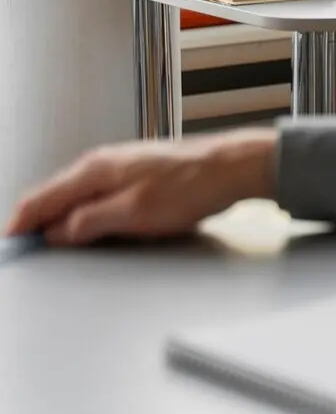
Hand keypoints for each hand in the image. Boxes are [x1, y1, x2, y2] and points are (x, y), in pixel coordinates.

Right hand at [5, 130, 276, 245]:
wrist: (235, 167)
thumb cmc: (191, 186)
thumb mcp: (133, 214)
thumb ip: (89, 222)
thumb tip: (55, 232)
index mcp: (94, 170)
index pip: (40, 198)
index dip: (19, 225)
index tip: (9, 245)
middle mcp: (103, 163)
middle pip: (56, 196)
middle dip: (38, 224)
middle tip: (27, 250)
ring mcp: (122, 167)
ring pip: (79, 196)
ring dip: (64, 219)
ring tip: (54, 244)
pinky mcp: (139, 174)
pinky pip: (101, 196)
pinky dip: (88, 213)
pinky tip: (93, 228)